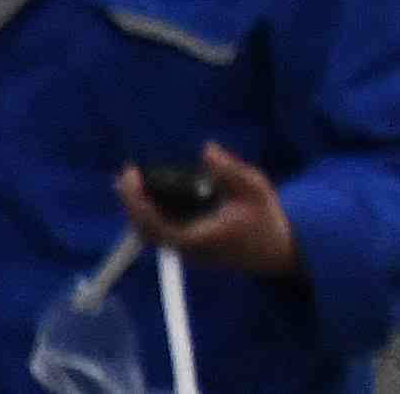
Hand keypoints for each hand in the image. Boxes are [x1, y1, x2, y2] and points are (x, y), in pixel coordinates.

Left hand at [124, 148, 297, 281]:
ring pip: (148, 233)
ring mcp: (183, 249)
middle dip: (131, 202)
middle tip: (127, 173)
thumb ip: (229, 170)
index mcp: (197, 238)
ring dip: (135, 207)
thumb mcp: (254, 189)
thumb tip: (206, 149)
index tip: (133, 178)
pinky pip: (157, 231)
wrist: (272, 250)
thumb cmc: (264, 219)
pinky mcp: (186, 245)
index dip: (139, 202)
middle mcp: (185, 248)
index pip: (156, 225)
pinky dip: (146, 212)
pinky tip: (145, 193)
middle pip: (144, 230)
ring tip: (130, 179)